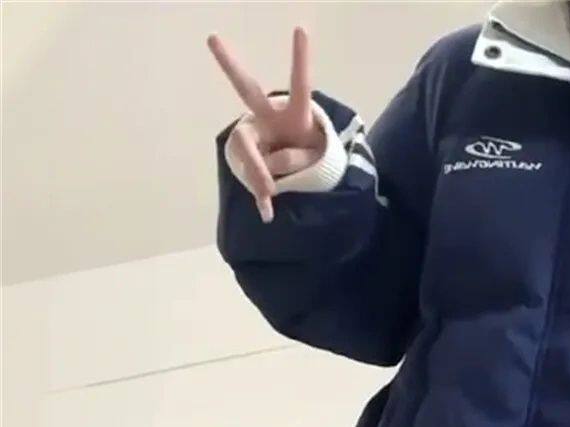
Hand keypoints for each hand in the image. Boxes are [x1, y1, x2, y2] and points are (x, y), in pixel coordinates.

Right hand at [208, 27, 323, 222]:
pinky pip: (253, 179)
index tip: (302, 30)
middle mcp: (268, 117)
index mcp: (295, 112)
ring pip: (250, 150)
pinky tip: (268, 212)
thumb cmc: (312, 159)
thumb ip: (298, 161)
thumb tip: (271, 172)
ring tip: (277, 193)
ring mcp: (255, 136)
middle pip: (247, 90)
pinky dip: (262, 196)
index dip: (302, 59)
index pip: (300, 85)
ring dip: (266, 175)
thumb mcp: (316, 161)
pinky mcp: (249, 159)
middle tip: (212, 37)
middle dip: (229, 63)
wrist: (301, 178)